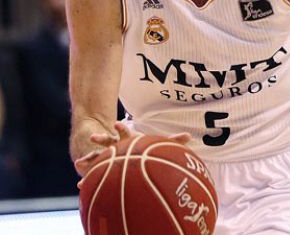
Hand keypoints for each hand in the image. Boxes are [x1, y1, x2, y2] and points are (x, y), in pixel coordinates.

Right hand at [75, 122, 190, 183]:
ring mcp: (109, 154)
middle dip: (101, 139)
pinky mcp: (104, 165)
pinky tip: (82, 185)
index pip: (125, 131)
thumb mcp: (159, 145)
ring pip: (97, 156)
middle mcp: (117, 145)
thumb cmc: (147, 149)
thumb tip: (190, 136)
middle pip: (108, 141)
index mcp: (130, 139)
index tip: (117, 124)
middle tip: (92, 137)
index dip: (121, 128)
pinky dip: (90, 178)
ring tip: (79, 163)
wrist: (132, 152)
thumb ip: (174, 141)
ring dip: (89, 158)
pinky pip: (95, 172)